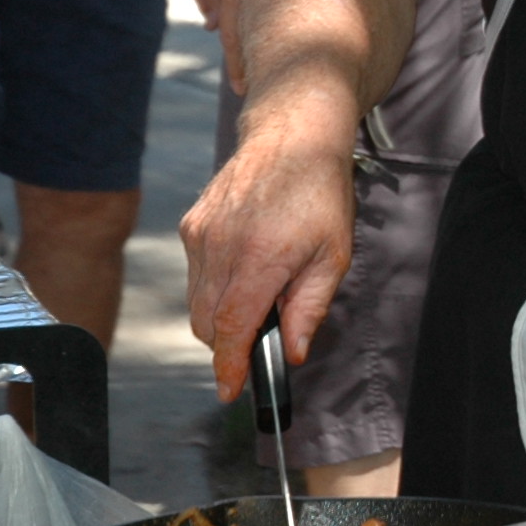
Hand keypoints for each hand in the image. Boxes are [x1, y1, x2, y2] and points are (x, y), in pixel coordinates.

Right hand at [179, 104, 358, 399]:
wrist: (293, 135)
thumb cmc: (320, 193)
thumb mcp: (333, 255)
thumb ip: (309, 309)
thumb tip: (293, 352)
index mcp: (260, 258)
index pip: (231, 328)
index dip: (229, 366)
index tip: (230, 390)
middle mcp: (222, 247)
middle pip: (208, 323)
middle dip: (228, 345)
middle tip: (257, 346)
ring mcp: (201, 234)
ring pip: (198, 301)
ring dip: (220, 316)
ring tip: (260, 297)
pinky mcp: (192, 224)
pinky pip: (195, 273)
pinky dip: (214, 286)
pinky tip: (245, 270)